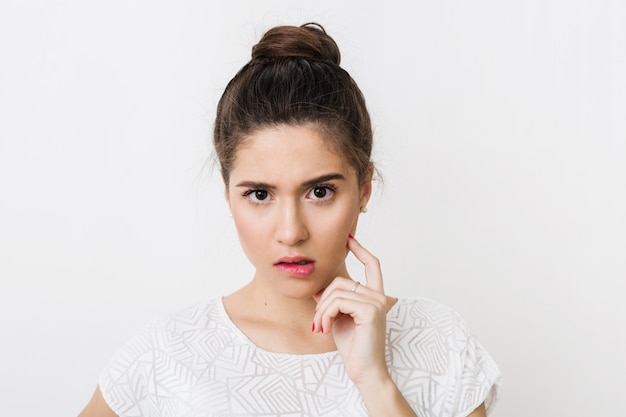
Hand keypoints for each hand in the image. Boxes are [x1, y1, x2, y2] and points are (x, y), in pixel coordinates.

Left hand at [312, 235, 394, 384]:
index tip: (349, 239)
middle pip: (342, 281)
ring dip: (322, 310)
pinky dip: (326, 314)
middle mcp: (380, 296)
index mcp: (375, 297)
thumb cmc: (353, 348)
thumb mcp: (339, 319)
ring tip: (321, 327)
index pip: (372, 265)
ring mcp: (377, 302)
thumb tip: (318, 289)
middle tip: (318, 321)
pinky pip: (338, 302)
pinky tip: (326, 328)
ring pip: (336, 292)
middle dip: (323, 299)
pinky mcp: (371, 310)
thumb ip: (333, 302)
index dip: (360, 250)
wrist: (364, 371)